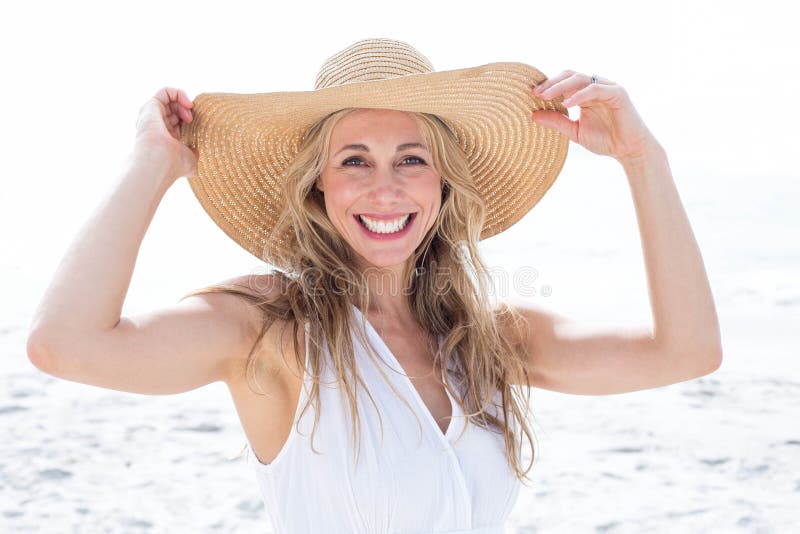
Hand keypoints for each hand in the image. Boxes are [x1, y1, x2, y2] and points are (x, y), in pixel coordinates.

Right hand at [132, 87, 197, 180]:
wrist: (160, 161)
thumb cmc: (174, 164)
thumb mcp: (190, 160)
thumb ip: (194, 154)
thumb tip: (197, 152)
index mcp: (166, 138)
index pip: (178, 122)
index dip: (190, 121)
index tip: (197, 127)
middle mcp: (157, 127)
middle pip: (174, 110)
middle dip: (187, 111)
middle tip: (192, 120)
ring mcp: (152, 117)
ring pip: (169, 100)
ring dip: (183, 102)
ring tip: (190, 112)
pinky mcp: (150, 107)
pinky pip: (165, 91)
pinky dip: (178, 93)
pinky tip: (188, 104)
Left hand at [531, 71, 659, 163]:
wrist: (629, 150)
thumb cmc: (605, 140)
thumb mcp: (575, 131)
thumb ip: (556, 122)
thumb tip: (533, 115)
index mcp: (585, 93)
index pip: (564, 82)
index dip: (549, 85)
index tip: (532, 94)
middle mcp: (595, 86)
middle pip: (570, 75)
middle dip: (552, 83)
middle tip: (536, 93)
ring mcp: (607, 87)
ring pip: (581, 79)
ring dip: (561, 86)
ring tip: (546, 96)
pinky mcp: (618, 93)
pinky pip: (595, 89)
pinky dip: (580, 95)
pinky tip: (567, 103)